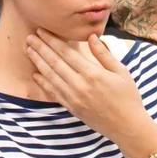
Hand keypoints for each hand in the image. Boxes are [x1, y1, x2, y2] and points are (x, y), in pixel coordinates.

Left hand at [27, 31, 155, 144]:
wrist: (126, 126)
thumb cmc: (128, 97)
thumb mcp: (121, 72)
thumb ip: (104, 54)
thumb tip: (91, 37)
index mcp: (93, 73)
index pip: (67, 53)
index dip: (52, 41)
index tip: (42, 31)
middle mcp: (79, 85)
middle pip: (55, 63)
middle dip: (41, 48)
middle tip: (29, 37)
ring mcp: (73, 98)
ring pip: (51, 76)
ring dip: (38, 62)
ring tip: (28, 50)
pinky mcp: (71, 108)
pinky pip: (53, 93)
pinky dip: (43, 83)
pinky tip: (35, 74)